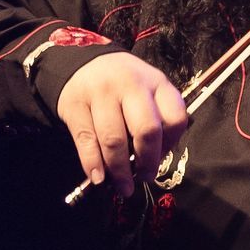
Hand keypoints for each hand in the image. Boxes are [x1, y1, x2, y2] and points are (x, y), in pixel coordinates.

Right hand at [56, 53, 189, 194]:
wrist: (82, 62)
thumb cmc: (123, 87)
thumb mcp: (147, 93)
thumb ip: (156, 121)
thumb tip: (151, 164)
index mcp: (156, 83)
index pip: (175, 119)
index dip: (170, 145)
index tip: (161, 158)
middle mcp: (130, 84)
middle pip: (146, 131)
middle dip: (147, 162)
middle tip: (144, 177)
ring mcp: (101, 93)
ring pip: (114, 140)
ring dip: (120, 171)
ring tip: (123, 186)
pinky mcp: (75, 104)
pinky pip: (86, 141)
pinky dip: (93, 164)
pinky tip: (98, 178)